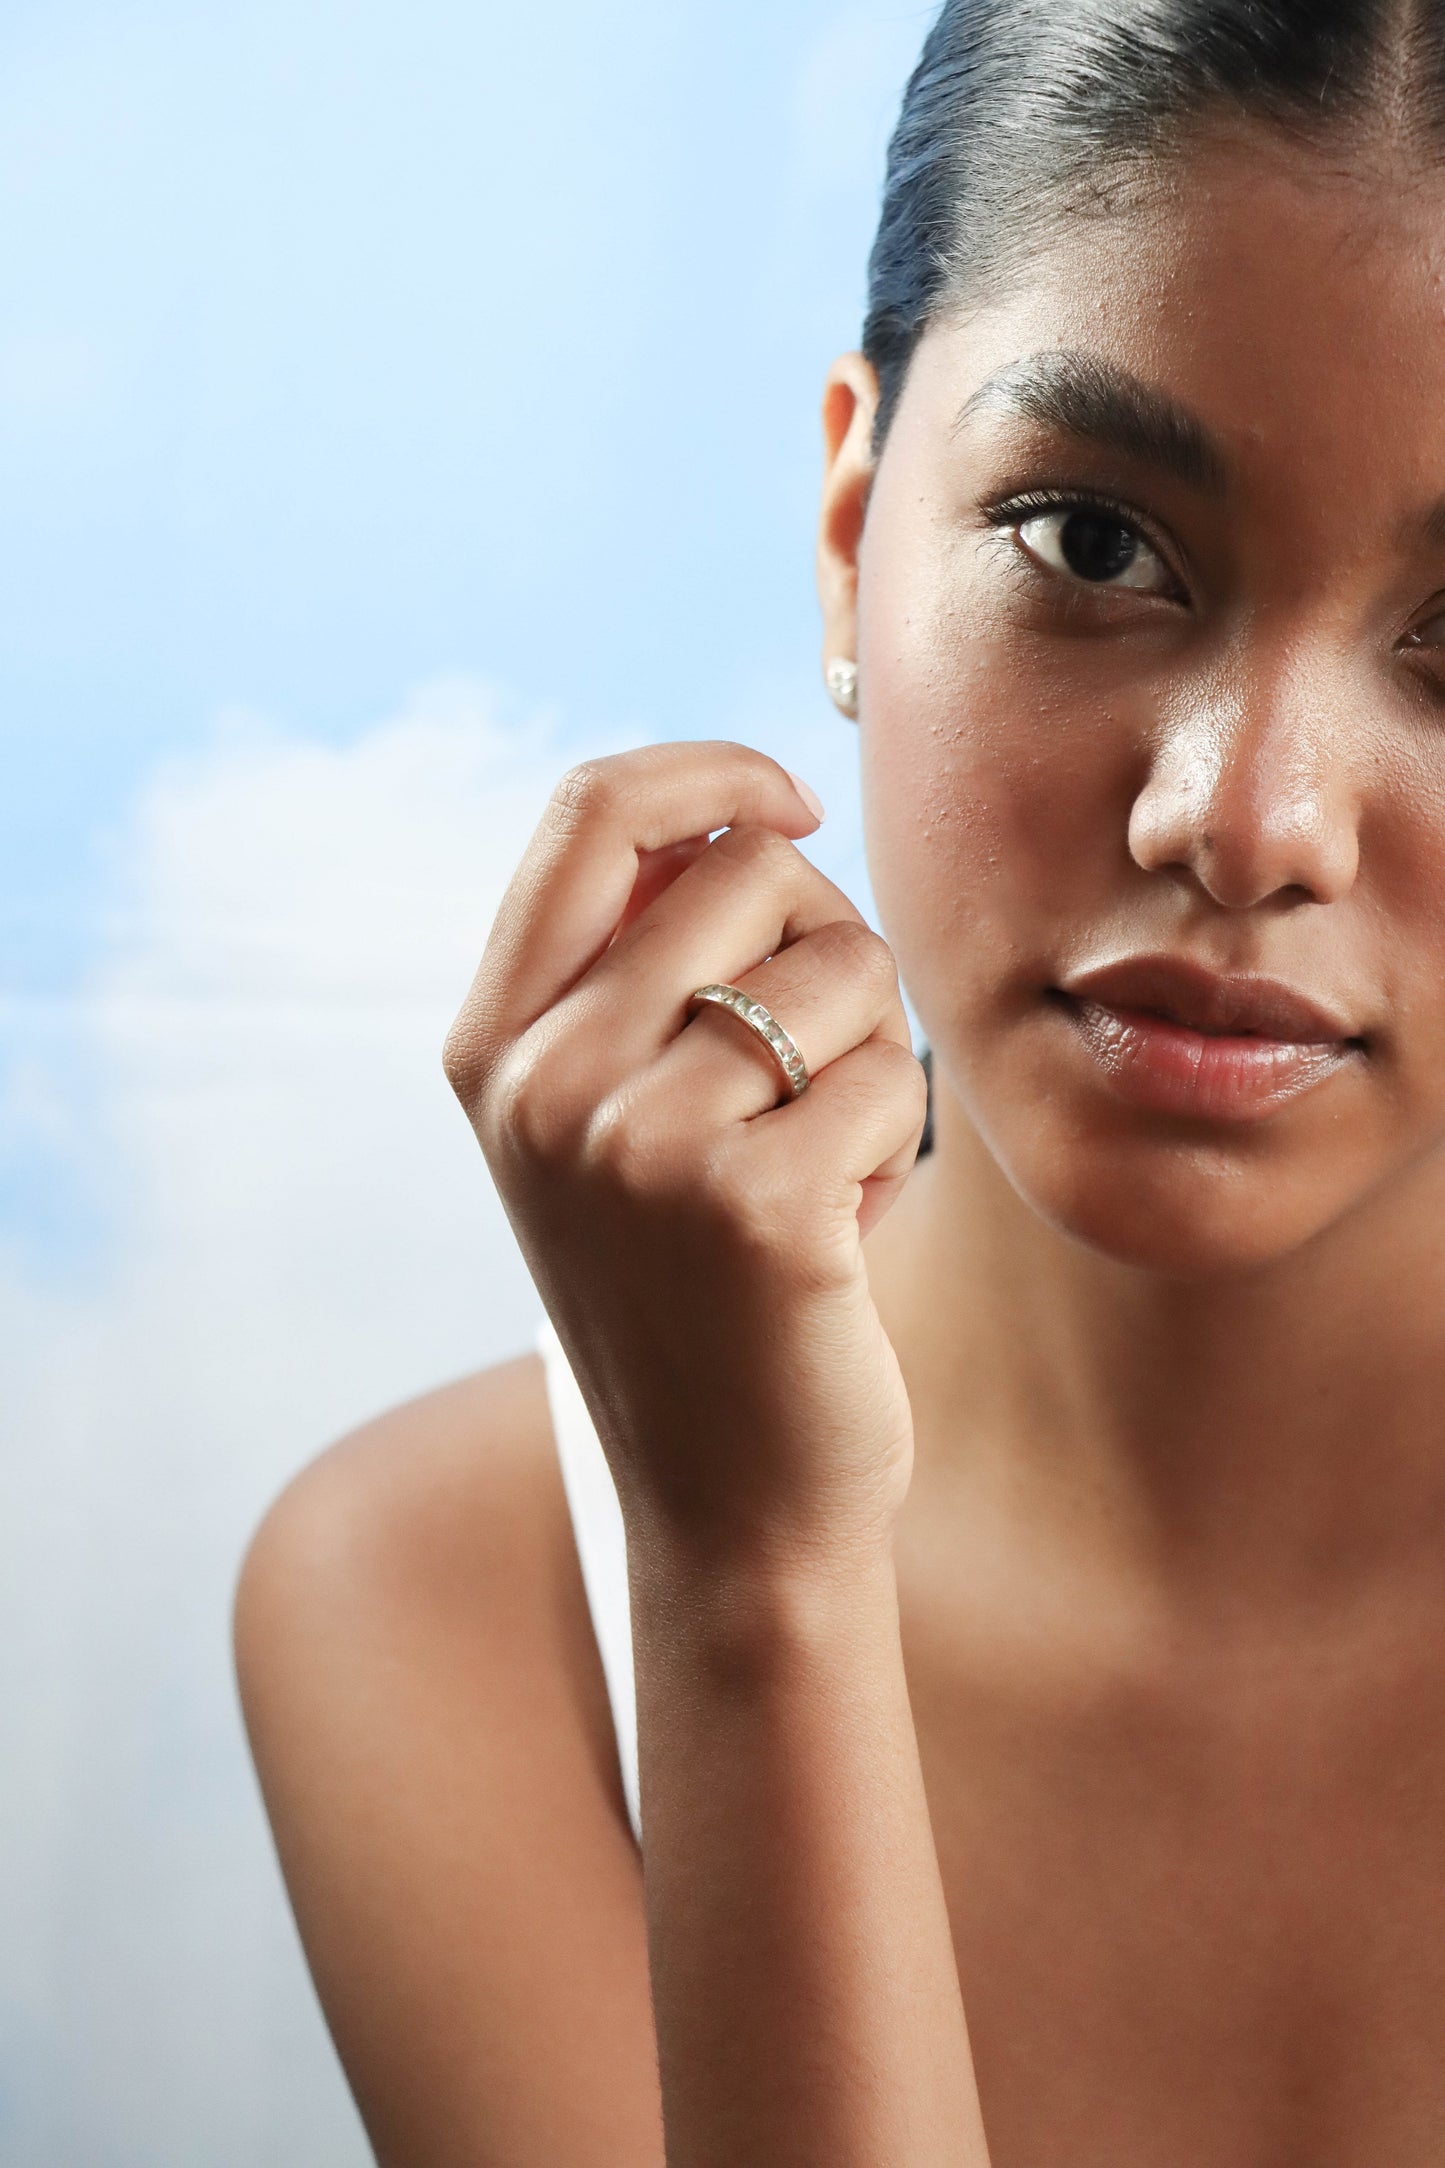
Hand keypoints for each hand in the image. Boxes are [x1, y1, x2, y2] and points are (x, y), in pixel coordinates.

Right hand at [444, 740, 927, 1571]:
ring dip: (871, 1053)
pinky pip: (893, 1074)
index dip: (710, 771)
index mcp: (494, 1045)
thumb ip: (640, 971)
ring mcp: (636, 1143)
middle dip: (824, 947)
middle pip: (749, 869)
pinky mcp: (755, 1205)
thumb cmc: (697, 1294)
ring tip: (819, 1162)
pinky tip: (844, 1229)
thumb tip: (750, 814)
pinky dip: (899, 1139)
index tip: (791, 804)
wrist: (729, 1508)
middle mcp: (542, 1082)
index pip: (589, 809)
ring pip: (842, 965)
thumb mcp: (612, 1126)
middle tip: (811, 1073)